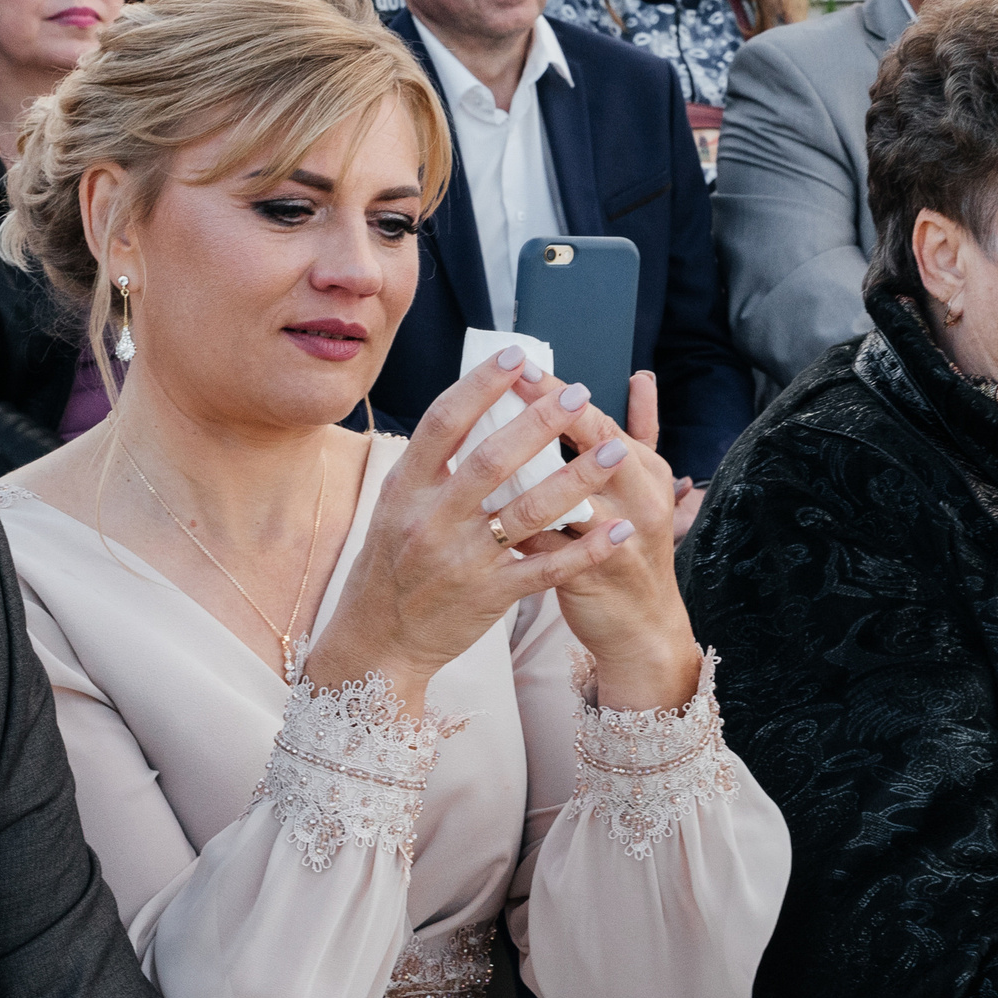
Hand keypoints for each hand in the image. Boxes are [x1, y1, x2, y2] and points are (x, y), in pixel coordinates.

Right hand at [306, 347, 639, 706]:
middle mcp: (431, 520)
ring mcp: (461, 559)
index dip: (480, 386)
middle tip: (581, 395)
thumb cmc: (391, 566)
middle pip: (492, 460)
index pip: (443, 423)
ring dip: (577, 479)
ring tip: (616, 450)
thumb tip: (473, 404)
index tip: (516, 355)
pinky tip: (619, 528)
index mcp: (405, 488)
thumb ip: (432, 464)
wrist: (378, 642)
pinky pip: (547, 567)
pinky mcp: (490, 595)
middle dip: (540, 424)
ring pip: (528, 512)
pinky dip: (586, 548)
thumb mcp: (396, 507)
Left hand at [499, 368, 701, 710]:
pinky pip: (547, 548)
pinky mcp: (592, 577)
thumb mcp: (644, 487)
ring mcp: (619, 538)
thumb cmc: (633, 548)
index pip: (600, 419)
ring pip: (568, 496)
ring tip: (480, 445)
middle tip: (502, 387)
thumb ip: (638, 432)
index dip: (559, 392)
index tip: (520, 363)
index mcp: (646, 471)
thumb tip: (641, 378)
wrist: (644, 627)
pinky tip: (483, 514)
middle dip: (544, 413)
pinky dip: (516, 530)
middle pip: (592, 444)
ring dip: (524, 470)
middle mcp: (640, 499)